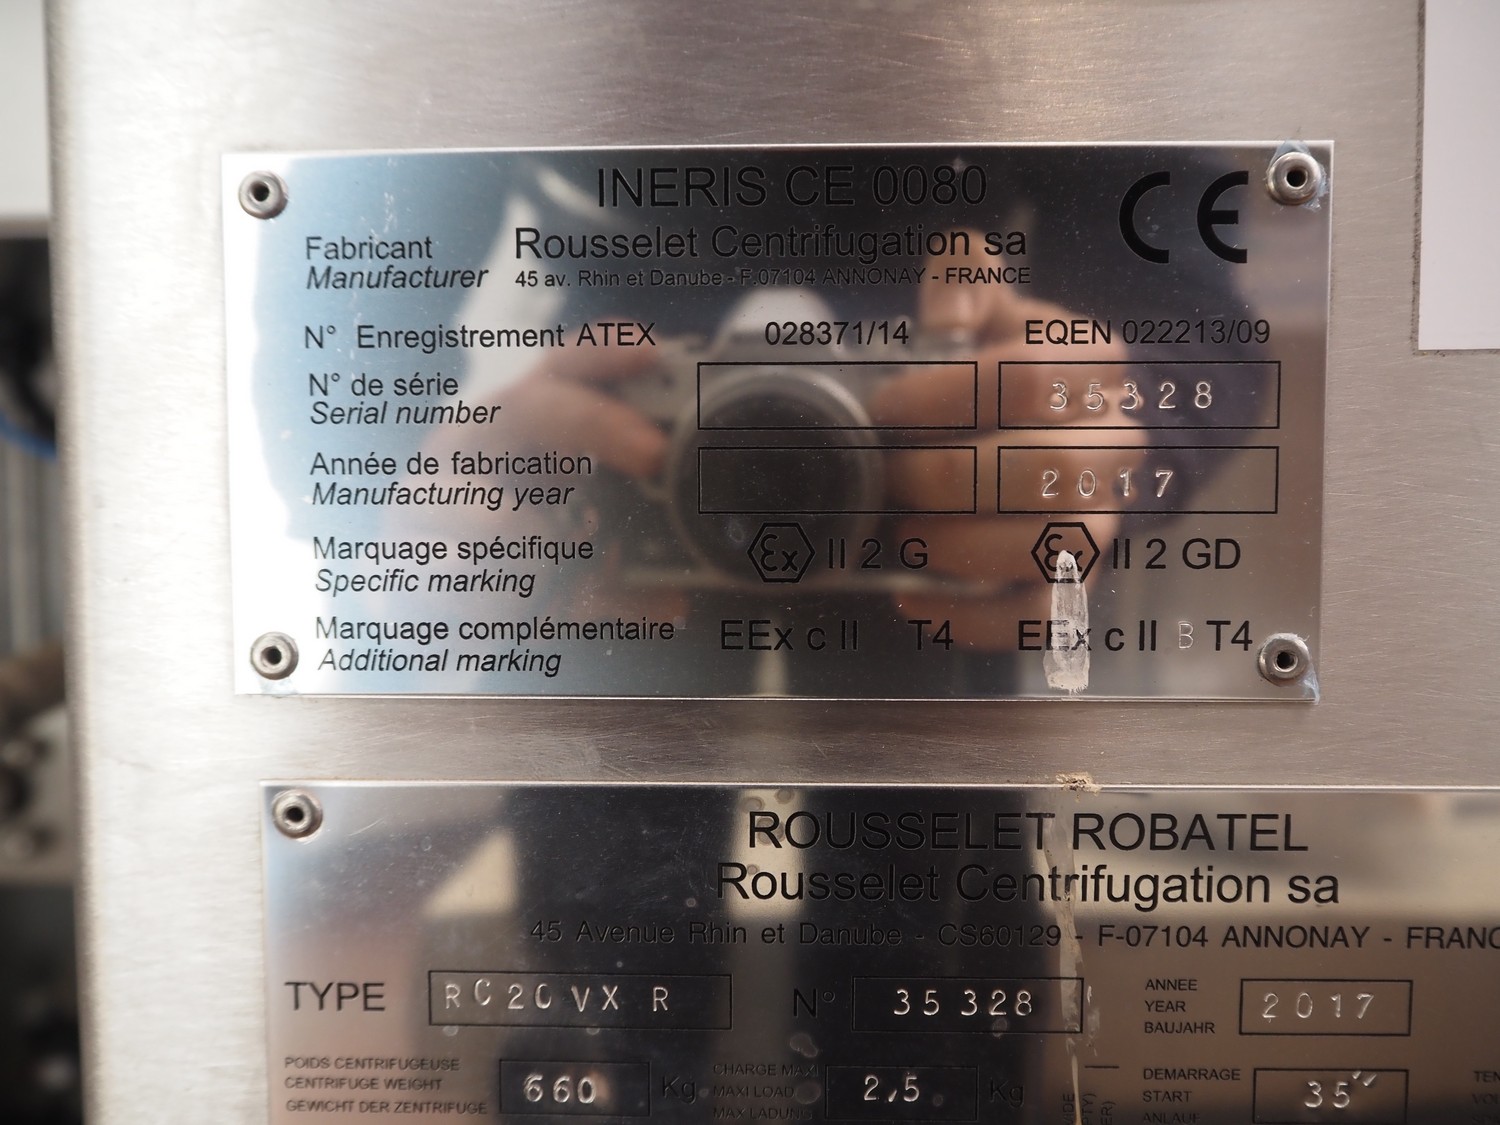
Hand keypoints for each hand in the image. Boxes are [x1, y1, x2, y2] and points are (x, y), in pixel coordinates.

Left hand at [871, 248, 1144, 649]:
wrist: (1069, 432)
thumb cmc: (1008, 369)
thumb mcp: (990, 311)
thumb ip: (966, 283)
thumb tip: (953, 283)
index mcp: (1095, 366)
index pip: (1028, 378)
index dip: (944, 395)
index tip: (883, 406)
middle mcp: (1116, 443)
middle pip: (1046, 470)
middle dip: (948, 478)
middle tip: (885, 477)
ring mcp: (1104, 517)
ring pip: (1051, 545)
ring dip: (960, 547)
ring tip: (896, 536)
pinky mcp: (1078, 581)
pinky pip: (1040, 614)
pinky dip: (973, 618)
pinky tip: (913, 599)